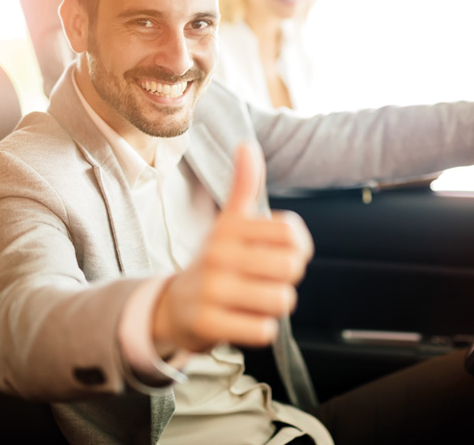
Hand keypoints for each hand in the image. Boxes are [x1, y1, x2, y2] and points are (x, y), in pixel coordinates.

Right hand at [152, 142, 312, 354]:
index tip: (284, 253)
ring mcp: (212, 289)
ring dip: (275, 305)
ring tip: (254, 300)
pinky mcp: (208, 323)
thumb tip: (247, 145)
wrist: (174, 306)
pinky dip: (261, 329)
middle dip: (288, 279)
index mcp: (230, 227)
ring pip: (282, 300)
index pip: (292, 233)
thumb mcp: (229, 223)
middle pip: (291, 268)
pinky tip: (243, 319)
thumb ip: (245, 186)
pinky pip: (264, 330)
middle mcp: (218, 254)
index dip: (299, 247)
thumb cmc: (216, 261)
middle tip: (267, 280)